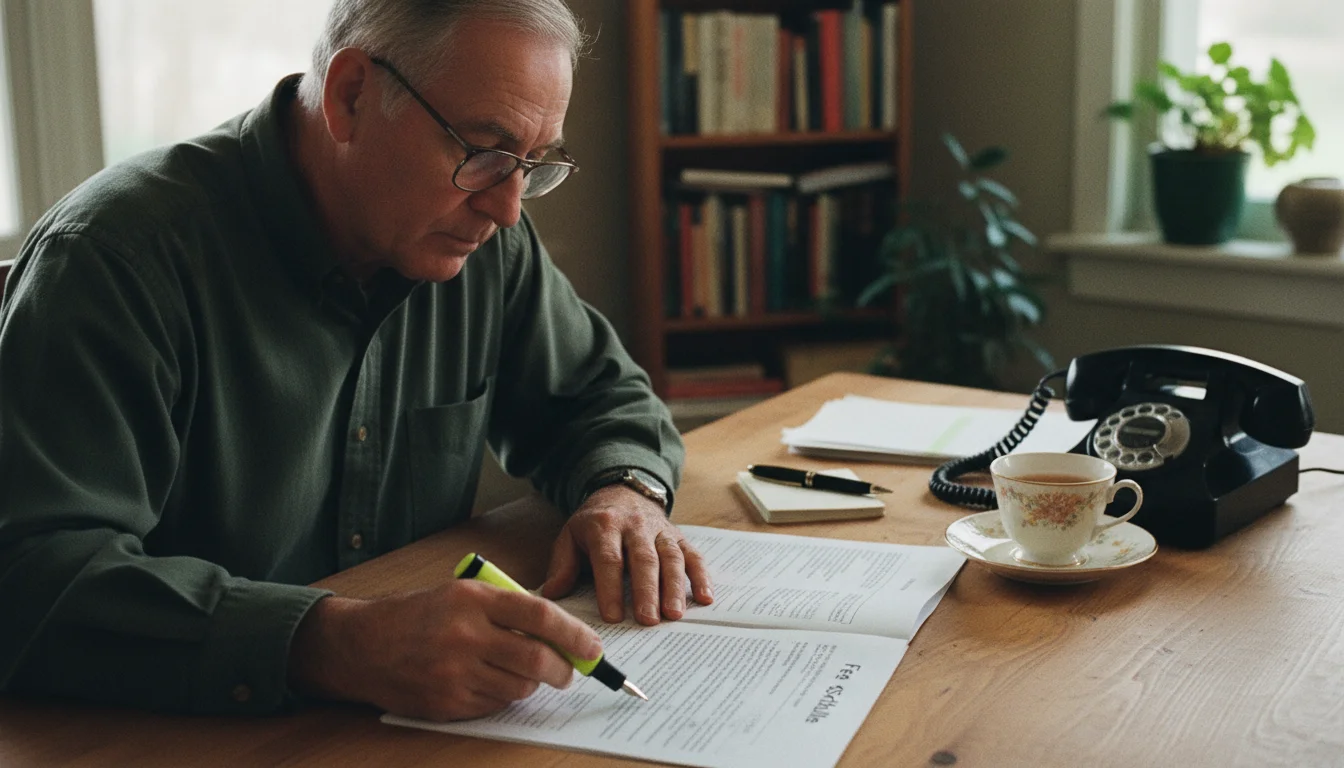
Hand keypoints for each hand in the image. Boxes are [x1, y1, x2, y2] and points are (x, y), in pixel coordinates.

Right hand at [288, 582, 601, 720]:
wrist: (360, 646)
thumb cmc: (414, 616)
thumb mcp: (459, 594)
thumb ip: (504, 610)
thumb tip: (557, 633)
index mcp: (472, 599)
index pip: (539, 615)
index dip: (573, 633)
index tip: (592, 647)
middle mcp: (465, 635)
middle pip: (535, 659)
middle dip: (563, 670)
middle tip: (568, 672)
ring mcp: (455, 672)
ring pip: (519, 687)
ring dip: (531, 684)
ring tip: (521, 673)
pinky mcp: (446, 703)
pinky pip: (494, 705)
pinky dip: (502, 696)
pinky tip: (487, 682)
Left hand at [541, 485, 713, 624]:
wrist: (622, 492)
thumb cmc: (594, 524)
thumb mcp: (570, 537)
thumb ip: (561, 565)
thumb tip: (552, 594)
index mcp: (604, 526)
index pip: (609, 559)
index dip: (610, 588)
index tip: (612, 615)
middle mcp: (635, 527)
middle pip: (643, 560)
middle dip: (646, 591)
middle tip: (648, 620)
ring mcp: (660, 530)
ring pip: (671, 558)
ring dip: (675, 587)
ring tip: (675, 614)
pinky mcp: (678, 536)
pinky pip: (693, 554)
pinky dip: (701, 576)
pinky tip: (705, 597)